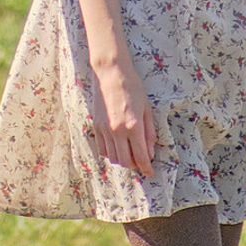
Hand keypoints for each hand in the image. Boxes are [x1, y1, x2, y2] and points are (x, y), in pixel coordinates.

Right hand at [89, 55, 158, 177]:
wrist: (110, 73)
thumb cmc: (132, 87)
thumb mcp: (146, 108)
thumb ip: (149, 132)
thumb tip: (150, 153)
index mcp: (133, 125)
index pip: (140, 156)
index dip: (146, 168)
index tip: (149, 172)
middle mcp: (117, 130)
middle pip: (125, 161)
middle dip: (134, 165)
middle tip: (140, 161)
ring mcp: (105, 129)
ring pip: (113, 157)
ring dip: (122, 160)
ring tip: (129, 153)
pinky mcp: (96, 126)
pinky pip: (102, 149)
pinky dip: (111, 153)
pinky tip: (117, 146)